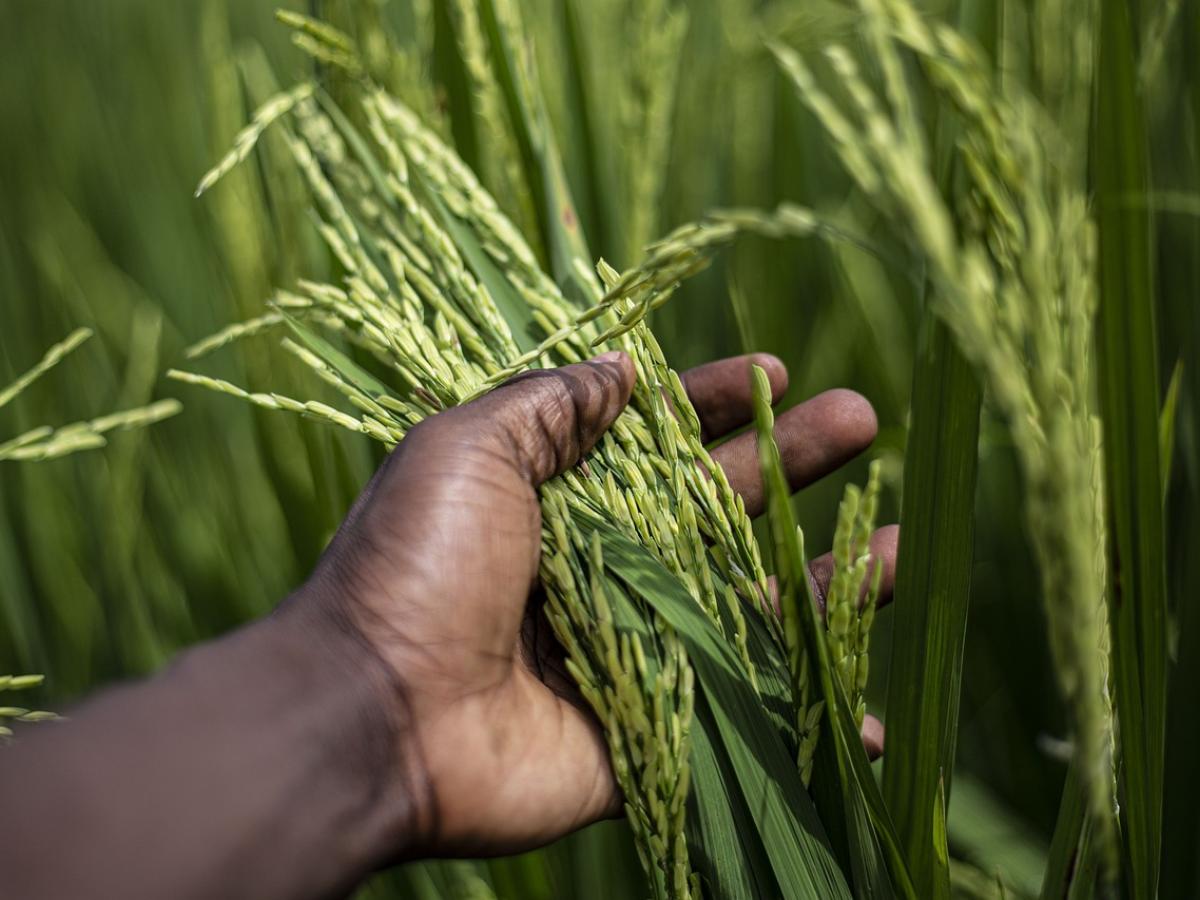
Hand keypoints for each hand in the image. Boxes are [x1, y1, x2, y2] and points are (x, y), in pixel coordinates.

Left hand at [297, 351, 897, 858]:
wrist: (375, 713)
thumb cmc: (416, 566)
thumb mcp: (467, 449)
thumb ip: (549, 407)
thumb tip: (623, 369)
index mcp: (559, 498)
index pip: (655, 440)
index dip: (716, 403)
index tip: (777, 372)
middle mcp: (602, 567)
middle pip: (718, 510)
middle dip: (791, 463)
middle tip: (862, 420)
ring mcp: (630, 648)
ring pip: (746, 608)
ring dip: (823, 581)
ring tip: (901, 547)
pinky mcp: (647, 727)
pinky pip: (740, 714)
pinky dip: (803, 716)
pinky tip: (868, 711)